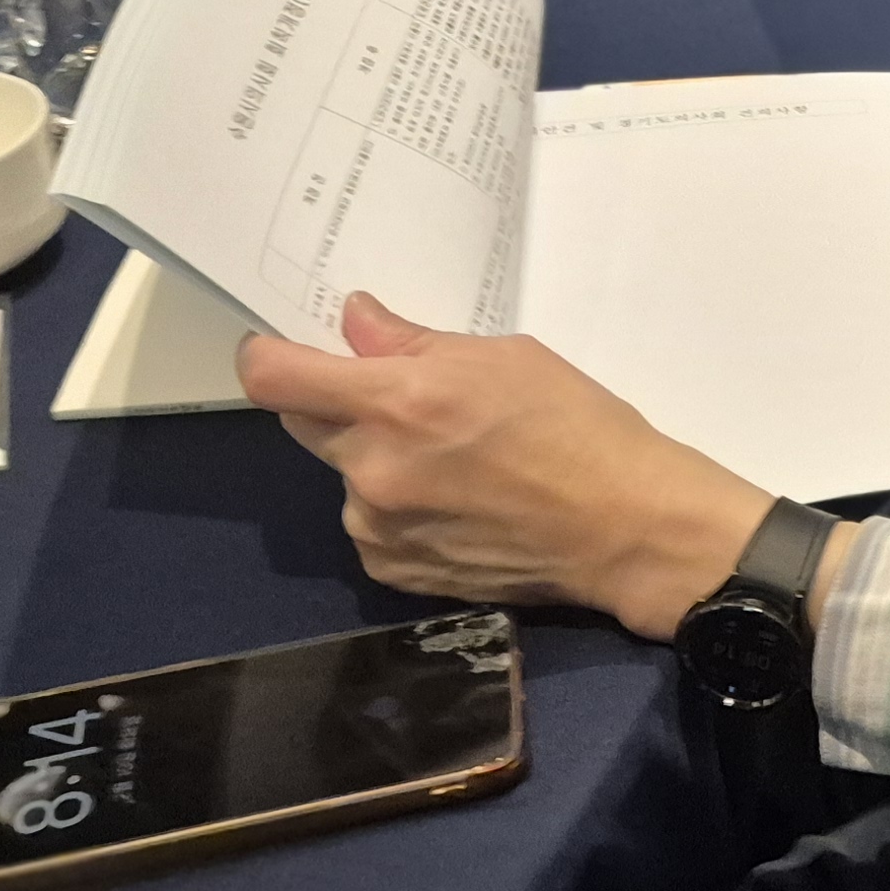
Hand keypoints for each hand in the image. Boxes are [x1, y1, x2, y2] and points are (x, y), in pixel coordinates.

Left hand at [239, 294, 770, 639]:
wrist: (624, 528)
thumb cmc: (579, 427)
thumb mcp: (507, 358)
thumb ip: (414, 344)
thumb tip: (355, 322)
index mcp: (399, 403)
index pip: (276, 378)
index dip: (265, 355)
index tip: (279, 347)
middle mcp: (372, 467)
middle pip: (303, 420)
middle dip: (336, 401)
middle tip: (402, 400)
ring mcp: (377, 525)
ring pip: (343, 473)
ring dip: (374, 458)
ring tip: (451, 462)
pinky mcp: (392, 568)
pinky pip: (370, 522)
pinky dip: (396, 506)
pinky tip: (456, 504)